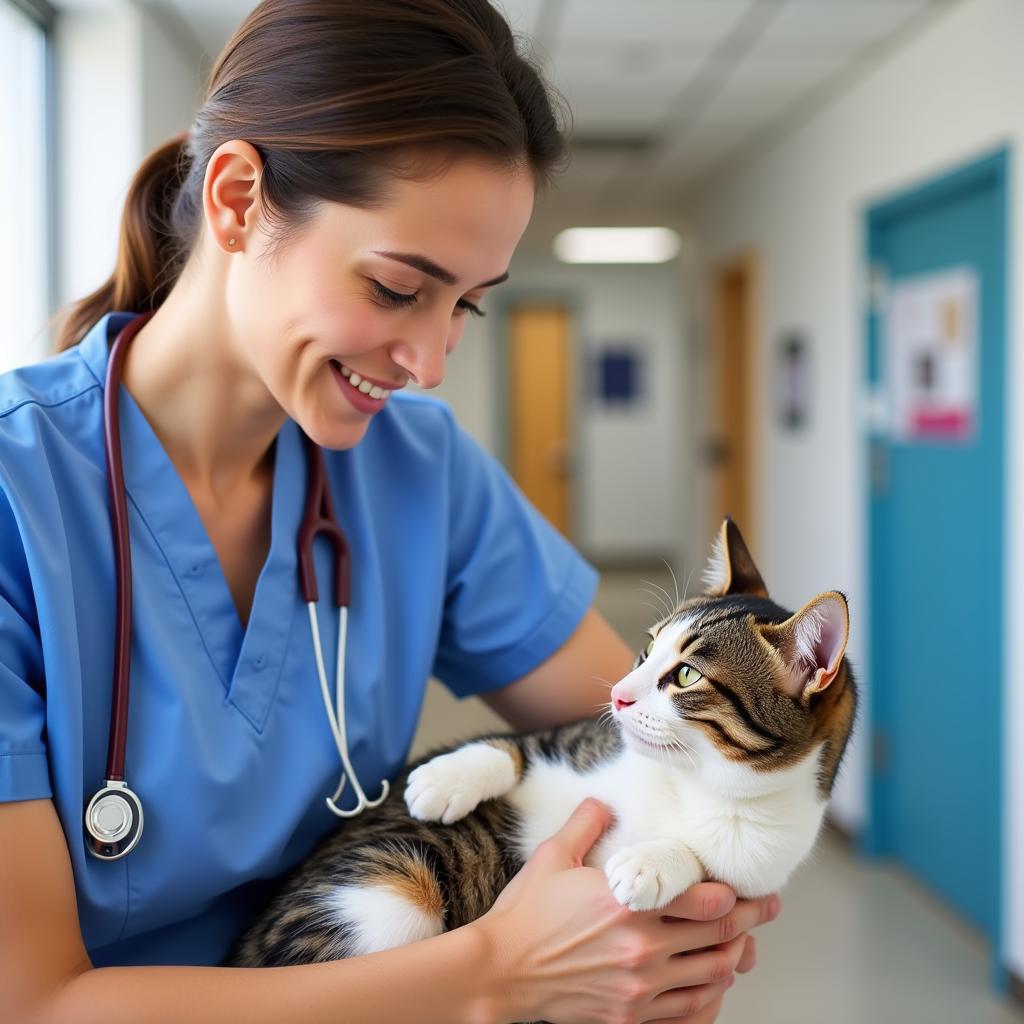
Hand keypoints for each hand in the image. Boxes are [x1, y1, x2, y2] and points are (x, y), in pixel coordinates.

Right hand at [472, 798, 778, 1022]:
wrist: (499, 973)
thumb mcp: (552, 857)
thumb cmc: (524, 914)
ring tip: (743, 944)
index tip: (746, 885)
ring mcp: (639, 986)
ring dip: (733, 957)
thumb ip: (586, 824)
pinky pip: (689, 1009)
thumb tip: (605, 801)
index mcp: (627, 903)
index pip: (703, 899)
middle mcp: (641, 947)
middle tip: (766, 908)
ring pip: (711, 974)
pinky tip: (712, 982)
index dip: (734, 893)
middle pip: (718, 936)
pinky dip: (710, 994)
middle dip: (749, 920)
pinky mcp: (631, 1015)